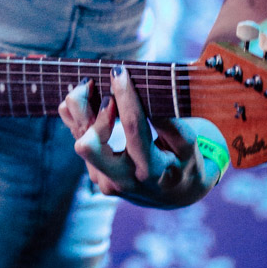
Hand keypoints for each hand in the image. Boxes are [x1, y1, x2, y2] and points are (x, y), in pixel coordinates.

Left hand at [59, 66, 221, 208]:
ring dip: (80, 108)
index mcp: (151, 172)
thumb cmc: (185, 164)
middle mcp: (122, 179)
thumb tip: (148, 96)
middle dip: (88, 110)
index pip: (134, 129)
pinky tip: (88, 99)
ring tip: (90, 85)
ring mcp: (104, 180)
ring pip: (78, 138)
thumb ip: (169, 123)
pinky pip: (78, 138)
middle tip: (95, 83)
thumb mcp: (188, 146)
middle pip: (88, 146)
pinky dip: (79, 116)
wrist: (175, 196)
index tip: (119, 72)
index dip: (125, 97)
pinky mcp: (94, 174)